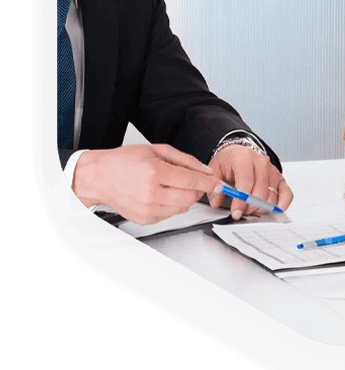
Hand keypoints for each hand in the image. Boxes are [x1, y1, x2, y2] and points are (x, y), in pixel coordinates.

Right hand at [73, 144, 222, 224]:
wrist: (100, 177)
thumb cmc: (125, 161)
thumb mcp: (157, 150)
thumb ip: (186, 160)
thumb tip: (206, 170)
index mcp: (155, 172)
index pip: (191, 181)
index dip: (209, 182)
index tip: (219, 183)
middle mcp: (151, 193)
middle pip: (190, 198)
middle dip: (199, 190)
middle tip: (196, 181)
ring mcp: (147, 209)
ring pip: (182, 208)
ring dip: (186, 197)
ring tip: (173, 185)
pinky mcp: (145, 219)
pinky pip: (170, 214)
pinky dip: (173, 205)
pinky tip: (162, 194)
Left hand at [208, 144, 292, 219]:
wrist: (239, 153)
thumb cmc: (228, 162)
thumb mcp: (215, 170)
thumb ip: (214, 186)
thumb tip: (216, 202)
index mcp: (244, 157)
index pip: (246, 182)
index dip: (241, 201)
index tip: (236, 212)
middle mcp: (261, 162)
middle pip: (260, 192)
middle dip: (249, 207)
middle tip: (240, 210)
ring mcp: (272, 170)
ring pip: (271, 196)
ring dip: (260, 207)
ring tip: (250, 207)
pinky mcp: (279, 178)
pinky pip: (286, 193)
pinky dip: (282, 204)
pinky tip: (274, 209)